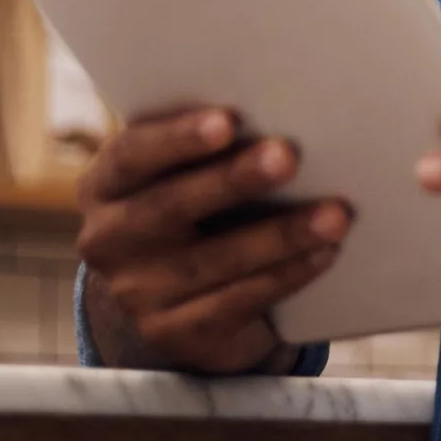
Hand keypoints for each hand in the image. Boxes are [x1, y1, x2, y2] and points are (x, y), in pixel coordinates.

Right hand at [75, 108, 350, 373]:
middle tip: (288, 156)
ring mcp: (137, 293)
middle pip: (171, 206)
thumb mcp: (178, 173)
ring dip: (280, 236)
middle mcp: (109, 240)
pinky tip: (324, 254)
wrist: (169, 296)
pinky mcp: (173, 333)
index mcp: (106, 185)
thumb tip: (285, 107)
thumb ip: (206, 146)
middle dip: (233, 180)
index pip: (132, 155)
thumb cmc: (190, 203)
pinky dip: (286, 275)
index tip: (227, 121)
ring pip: (212, 262)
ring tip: (335, 215)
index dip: (177, 138)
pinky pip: (235, 303)